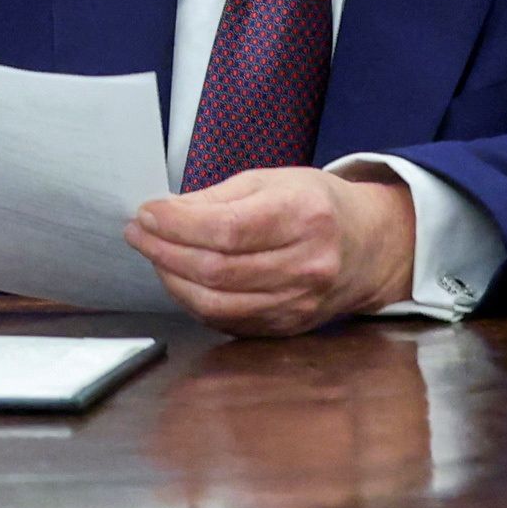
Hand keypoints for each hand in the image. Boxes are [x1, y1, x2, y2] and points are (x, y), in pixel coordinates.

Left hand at [129, 164, 423, 333]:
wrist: (368, 246)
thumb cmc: (316, 205)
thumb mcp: (271, 181)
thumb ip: (216, 198)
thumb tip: (163, 213)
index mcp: (304, 217)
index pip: (227, 230)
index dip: (177, 224)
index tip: (147, 213)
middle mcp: (306, 265)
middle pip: (217, 271)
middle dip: (165, 251)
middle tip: (139, 233)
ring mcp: (299, 303)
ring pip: (217, 304)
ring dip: (173, 280)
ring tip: (154, 255)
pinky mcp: (288, 326)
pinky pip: (228, 321)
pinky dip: (195, 301)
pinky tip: (181, 278)